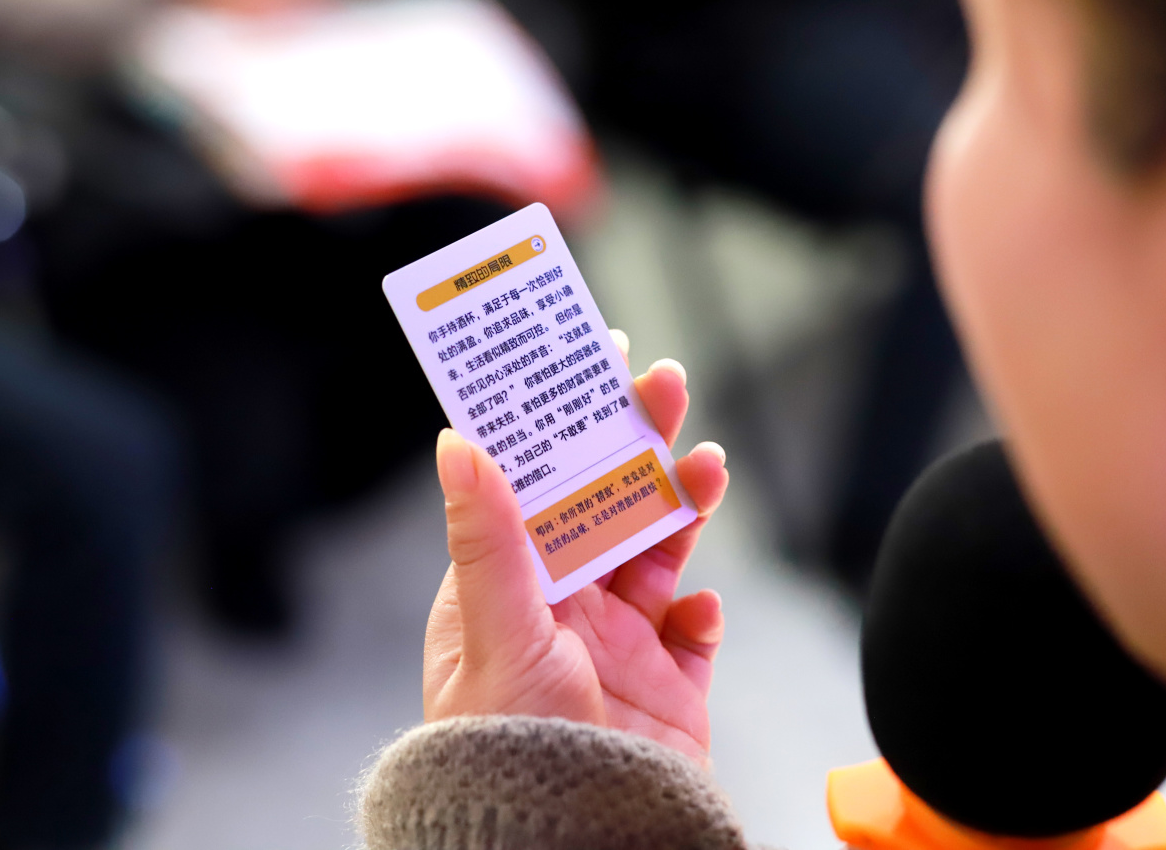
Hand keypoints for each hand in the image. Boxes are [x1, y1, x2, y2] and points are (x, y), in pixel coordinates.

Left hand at [423, 330, 728, 765]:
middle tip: (664, 384)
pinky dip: (703, 613)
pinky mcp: (668, 686)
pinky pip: (694, 632)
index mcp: (510, 590)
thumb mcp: (495, 635)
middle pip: (606, 505)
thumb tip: (456, 443)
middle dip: (635, 444)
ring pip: (659, 554)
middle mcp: (563, 610)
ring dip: (683, 506)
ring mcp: (618, 646)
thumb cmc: (508, 753)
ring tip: (709, 466)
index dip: (560, 424)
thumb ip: (486, 540)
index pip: (537, 485)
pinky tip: (698, 612)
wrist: (573, 848)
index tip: (583, 364)